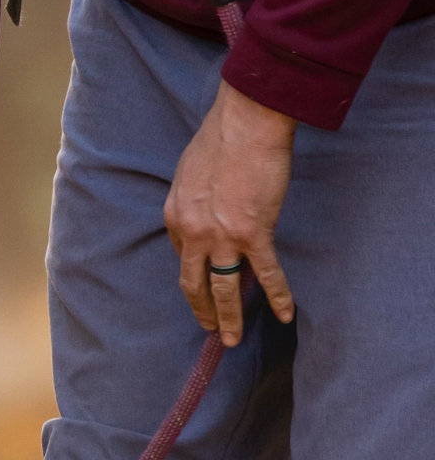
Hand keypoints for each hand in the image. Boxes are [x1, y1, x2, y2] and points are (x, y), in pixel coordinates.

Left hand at [164, 80, 296, 347]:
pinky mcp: (252, 234)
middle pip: (193, 284)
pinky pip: (265, 274)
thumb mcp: (189, 172)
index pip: (182, 256)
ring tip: (231, 339)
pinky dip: (277, 296)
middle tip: (209, 329)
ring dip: (228, 318)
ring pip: (222, 289)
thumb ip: (192, 199)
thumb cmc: (221, 136)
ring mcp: (222, 237)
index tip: (204, 280)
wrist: (247, 120)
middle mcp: (193, 233)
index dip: (195, 271)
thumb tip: (203, 213)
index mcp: (175, 217)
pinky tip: (285, 314)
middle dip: (201, 310)